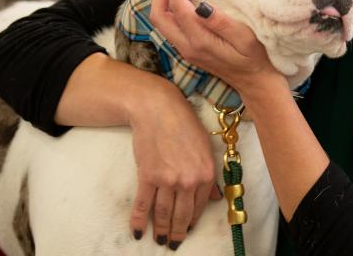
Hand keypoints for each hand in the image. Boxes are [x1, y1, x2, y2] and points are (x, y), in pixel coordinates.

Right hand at [128, 86, 221, 248]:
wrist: (159, 109)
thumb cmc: (184, 124)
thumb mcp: (205, 148)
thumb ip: (209, 175)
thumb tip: (214, 197)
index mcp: (206, 173)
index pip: (200, 206)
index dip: (193, 221)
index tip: (189, 229)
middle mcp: (189, 180)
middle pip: (182, 215)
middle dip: (177, 233)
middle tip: (173, 243)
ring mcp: (168, 180)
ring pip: (163, 214)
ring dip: (161, 230)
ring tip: (159, 240)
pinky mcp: (148, 176)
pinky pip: (143, 205)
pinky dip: (139, 221)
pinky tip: (138, 231)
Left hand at [149, 0, 286, 96]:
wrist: (255, 83)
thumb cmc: (256, 58)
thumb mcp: (245, 38)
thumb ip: (222, 23)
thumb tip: (201, 5)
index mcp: (199, 42)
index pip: (178, 8)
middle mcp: (187, 47)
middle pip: (158, 16)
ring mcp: (185, 50)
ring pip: (161, 23)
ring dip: (162, 0)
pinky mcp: (188, 51)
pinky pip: (169, 27)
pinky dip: (168, 9)